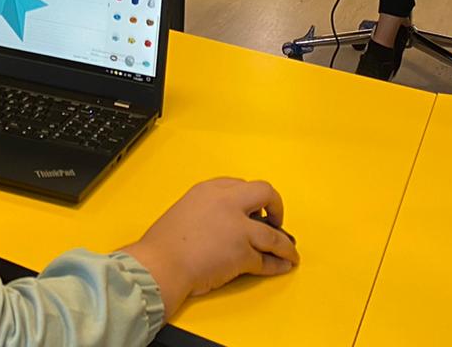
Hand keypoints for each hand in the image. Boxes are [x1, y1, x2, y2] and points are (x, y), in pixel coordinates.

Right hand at [124, 179, 298, 317]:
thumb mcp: (185, 211)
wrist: (160, 264)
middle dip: (277, 206)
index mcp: (208, 190)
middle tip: (277, 221)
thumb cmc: (164, 244)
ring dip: (285, 245)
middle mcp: (227, 202)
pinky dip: (276, 264)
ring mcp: (238, 227)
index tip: (256, 209)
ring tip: (290, 253)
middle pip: (265, 193)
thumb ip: (209, 211)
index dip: (252, 199)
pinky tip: (281, 266)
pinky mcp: (243, 252)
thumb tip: (228, 225)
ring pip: (273, 234)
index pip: (240, 185)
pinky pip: (266, 260)